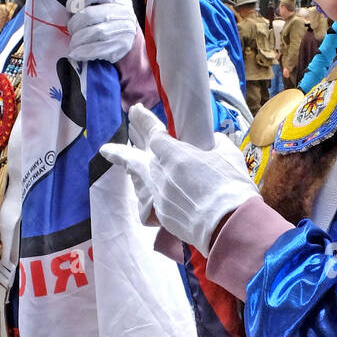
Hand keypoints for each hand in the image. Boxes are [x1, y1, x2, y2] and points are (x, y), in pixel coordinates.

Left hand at [66, 0, 137, 62]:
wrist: (128, 33)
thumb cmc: (107, 14)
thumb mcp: (101, 1)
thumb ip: (86, 0)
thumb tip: (70, 7)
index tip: (69, 8)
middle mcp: (124, 11)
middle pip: (90, 15)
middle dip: (74, 23)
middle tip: (71, 29)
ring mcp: (124, 30)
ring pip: (93, 33)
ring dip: (77, 39)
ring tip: (73, 42)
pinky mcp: (121, 46)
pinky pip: (96, 50)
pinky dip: (82, 52)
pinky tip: (75, 53)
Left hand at [100, 104, 258, 255]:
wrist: (227, 225)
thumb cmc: (231, 187)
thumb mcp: (228, 155)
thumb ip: (216, 144)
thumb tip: (212, 142)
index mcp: (174, 153)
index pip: (152, 131)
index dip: (142, 120)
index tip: (135, 111)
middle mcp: (159, 172)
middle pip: (133, 158)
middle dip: (120, 151)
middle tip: (106, 148)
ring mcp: (158, 195)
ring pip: (138, 179)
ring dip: (129, 170)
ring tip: (120, 166)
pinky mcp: (161, 214)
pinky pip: (148, 199)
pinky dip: (147, 191)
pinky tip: (145, 192)